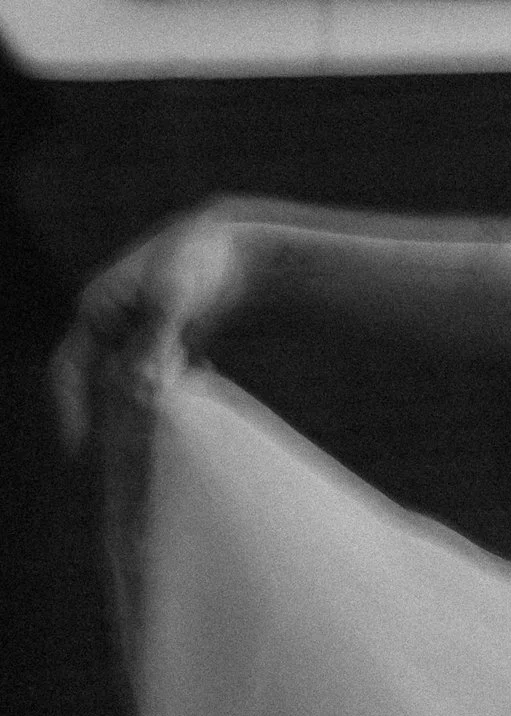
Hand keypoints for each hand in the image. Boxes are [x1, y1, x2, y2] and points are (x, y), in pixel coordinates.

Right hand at [51, 206, 255, 454]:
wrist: (237, 248)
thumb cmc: (198, 263)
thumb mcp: (173, 301)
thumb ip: (155, 344)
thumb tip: (140, 390)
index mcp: (98, 309)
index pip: (68, 367)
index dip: (69, 408)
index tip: (77, 447)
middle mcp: (113, 324)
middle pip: (100, 384)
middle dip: (110, 422)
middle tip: (124, 467)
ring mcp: (139, 336)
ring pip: (132, 388)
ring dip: (141, 417)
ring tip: (154, 452)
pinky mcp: (169, 346)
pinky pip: (161, 385)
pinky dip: (171, 403)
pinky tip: (191, 418)